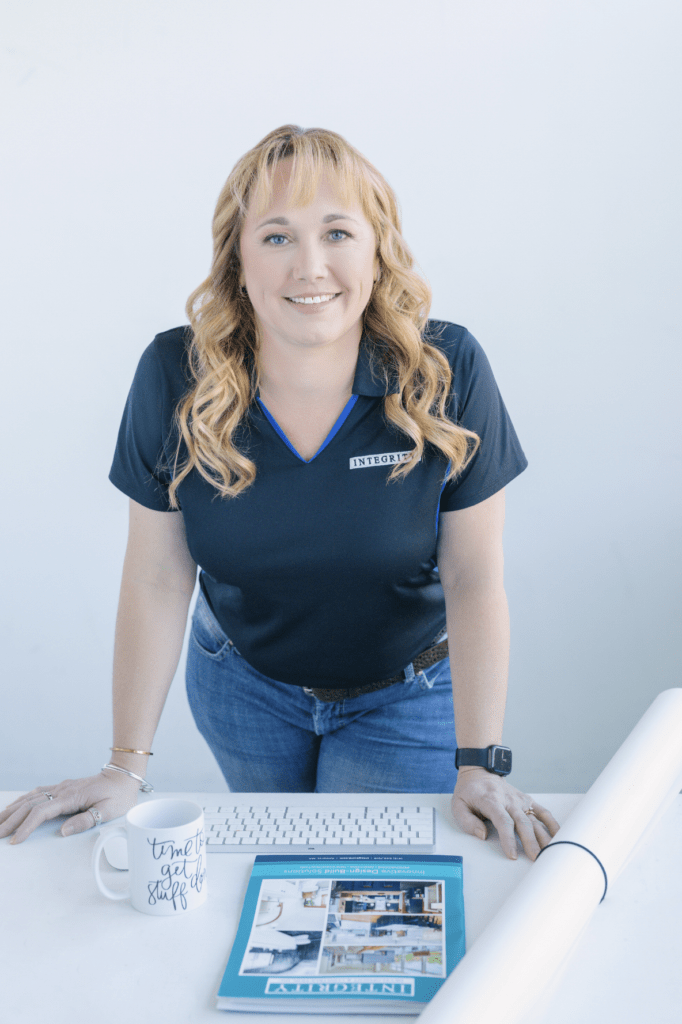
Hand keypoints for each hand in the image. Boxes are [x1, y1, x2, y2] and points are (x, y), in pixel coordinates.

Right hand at [0, 771, 140, 844]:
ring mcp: (61, 787)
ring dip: (12, 810)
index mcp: (71, 797)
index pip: (42, 812)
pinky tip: (13, 807)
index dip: (27, 826)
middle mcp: (62, 790)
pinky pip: (37, 793)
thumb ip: (86, 820)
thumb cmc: (118, 795)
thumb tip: (64, 831)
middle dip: (11, 820)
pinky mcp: (62, 787)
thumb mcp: (108, 811)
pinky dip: (22, 801)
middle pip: (30, 805)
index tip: (15, 840)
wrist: (123, 776)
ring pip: (30, 798)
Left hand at [451, 767, 559, 860]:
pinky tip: (559, 836)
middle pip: (523, 822)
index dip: (508, 839)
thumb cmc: (469, 792)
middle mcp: (508, 800)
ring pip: (535, 819)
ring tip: (550, 852)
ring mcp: (520, 800)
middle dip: (530, 842)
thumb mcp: (458, 805)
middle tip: (536, 859)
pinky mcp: (527, 800)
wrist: (480, 772)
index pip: (503, 821)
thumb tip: (483, 835)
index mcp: (491, 800)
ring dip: (544, 837)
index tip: (512, 855)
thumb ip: (468, 822)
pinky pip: (543, 812)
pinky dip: (552, 824)